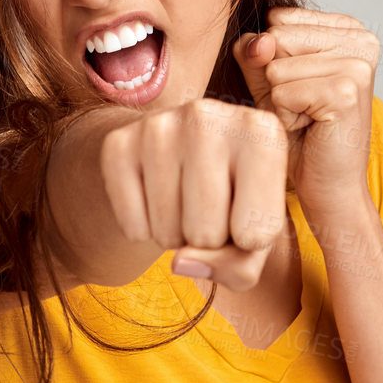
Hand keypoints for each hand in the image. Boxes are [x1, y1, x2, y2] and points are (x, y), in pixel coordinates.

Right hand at [99, 97, 288, 288]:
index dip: (247, 243)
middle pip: (207, 234)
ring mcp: (159, 126)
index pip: (257, 233)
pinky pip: (132, 227)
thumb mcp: (256, 234)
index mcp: (263, 131)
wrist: (178, 155)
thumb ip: (239, 266)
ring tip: (182, 204)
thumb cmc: (232, 198)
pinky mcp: (118, 144)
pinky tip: (153, 200)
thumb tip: (180, 262)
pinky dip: (142, 231)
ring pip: (167, 233)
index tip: (245, 212)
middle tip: (208, 210)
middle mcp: (210, 116)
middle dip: (207, 241)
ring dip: (174, 237)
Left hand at [231, 7, 378, 228]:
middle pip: (276, 38)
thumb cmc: (300, 133)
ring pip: (276, 67)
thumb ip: (255, 52)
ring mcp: (358, 63)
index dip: (273, 60)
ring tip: (308, 118)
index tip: (300, 88)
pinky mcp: (347, 90)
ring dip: (280, 101)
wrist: (327, 186)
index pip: (277, 19)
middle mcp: (362, 38)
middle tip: (304, 108)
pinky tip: (310, 128)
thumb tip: (260, 40)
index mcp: (348, 28)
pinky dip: (285, 116)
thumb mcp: (268, 82)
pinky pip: (282, 92)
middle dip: (276, 80)